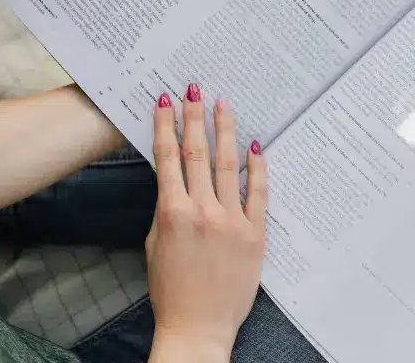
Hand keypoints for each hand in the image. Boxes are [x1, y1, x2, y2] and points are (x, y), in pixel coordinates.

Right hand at [146, 84, 267, 360]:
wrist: (198, 326)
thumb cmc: (172, 290)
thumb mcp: (156, 245)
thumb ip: (167, 210)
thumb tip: (175, 181)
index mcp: (172, 213)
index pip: (168, 158)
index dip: (165, 126)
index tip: (164, 101)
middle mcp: (202, 211)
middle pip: (197, 153)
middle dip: (194, 117)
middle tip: (194, 88)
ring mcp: (231, 220)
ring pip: (228, 165)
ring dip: (224, 131)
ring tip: (223, 104)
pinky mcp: (255, 233)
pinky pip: (258, 192)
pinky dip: (257, 167)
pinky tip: (255, 145)